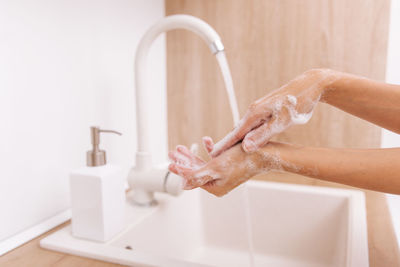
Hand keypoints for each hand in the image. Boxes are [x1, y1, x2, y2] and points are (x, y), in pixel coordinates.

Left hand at [168, 141, 279, 196]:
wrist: (264, 153)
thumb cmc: (242, 160)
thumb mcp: (216, 168)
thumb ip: (198, 176)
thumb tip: (183, 185)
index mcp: (215, 186)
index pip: (192, 178)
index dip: (180, 169)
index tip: (170, 162)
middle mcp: (218, 182)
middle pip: (195, 171)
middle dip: (184, 160)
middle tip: (173, 152)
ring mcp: (223, 173)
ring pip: (202, 163)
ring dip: (192, 154)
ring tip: (182, 147)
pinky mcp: (228, 164)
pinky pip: (214, 158)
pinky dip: (208, 149)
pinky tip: (205, 141)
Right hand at [209, 69, 337, 156]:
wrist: (310, 85)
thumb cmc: (298, 103)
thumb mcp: (282, 122)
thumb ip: (263, 135)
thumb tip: (245, 146)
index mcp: (255, 114)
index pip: (235, 134)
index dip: (224, 145)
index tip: (213, 155)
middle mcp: (254, 111)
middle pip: (237, 131)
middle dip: (226, 143)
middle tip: (215, 156)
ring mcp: (259, 110)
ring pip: (245, 128)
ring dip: (235, 139)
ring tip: (226, 150)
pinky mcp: (266, 110)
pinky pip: (252, 125)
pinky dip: (246, 133)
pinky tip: (246, 139)